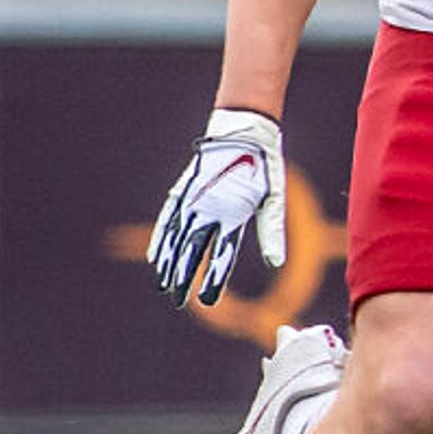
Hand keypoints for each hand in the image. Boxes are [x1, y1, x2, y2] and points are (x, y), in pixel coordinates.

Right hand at [148, 110, 285, 305]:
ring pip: (175, 240)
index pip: (221, 255)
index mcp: (233, 212)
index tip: (208, 301)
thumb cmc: (263, 168)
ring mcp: (191, 200)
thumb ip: (272, 230)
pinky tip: (156, 258)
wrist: (242, 131)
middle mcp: (207, 209)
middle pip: (191, 252)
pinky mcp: (182, 192)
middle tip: (178, 302)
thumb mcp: (274, 197)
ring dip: (169, 265)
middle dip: (183, 279)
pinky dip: (161, 240)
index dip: (213, 279)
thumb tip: (276, 262)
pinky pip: (167, 221)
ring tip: (165, 287)